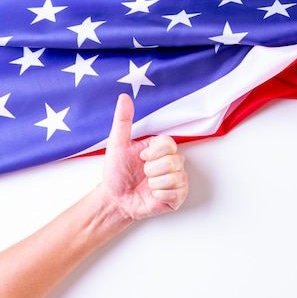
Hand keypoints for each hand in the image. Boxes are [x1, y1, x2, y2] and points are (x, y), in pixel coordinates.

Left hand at [102, 94, 188, 220]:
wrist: (116, 200)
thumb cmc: (116, 174)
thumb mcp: (117, 144)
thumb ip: (123, 120)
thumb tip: (124, 97)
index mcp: (161, 148)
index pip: (169, 143)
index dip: (153, 152)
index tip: (141, 157)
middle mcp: (172, 162)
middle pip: (173, 161)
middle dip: (151, 169)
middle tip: (143, 173)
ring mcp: (177, 179)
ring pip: (174, 177)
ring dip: (154, 183)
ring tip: (147, 185)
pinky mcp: (178, 196)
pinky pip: (176, 193)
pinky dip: (160, 195)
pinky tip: (153, 195)